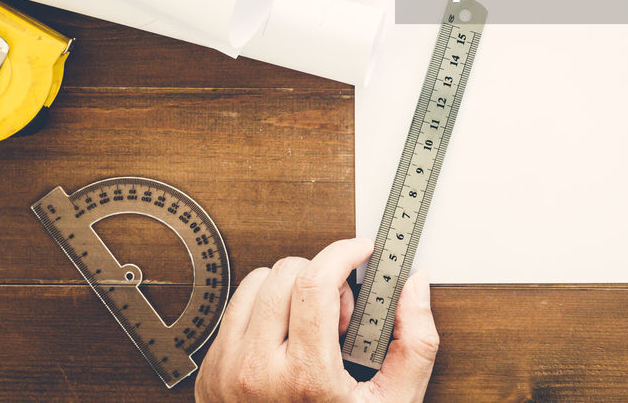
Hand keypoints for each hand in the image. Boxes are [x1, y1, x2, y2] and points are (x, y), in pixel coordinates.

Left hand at [196, 238, 438, 401]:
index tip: (360, 250)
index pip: (315, 284)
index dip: (343, 253)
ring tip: (311, 326)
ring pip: (257, 282)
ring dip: (291, 288)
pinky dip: (264, 308)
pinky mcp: (211, 374)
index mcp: (305, 377)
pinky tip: (285, 338)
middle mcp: (256, 371)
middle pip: (289, 275)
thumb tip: (414, 287)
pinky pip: (234, 308)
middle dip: (325, 278)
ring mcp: (227, 372)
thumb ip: (415, 343)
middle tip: (342, 315)